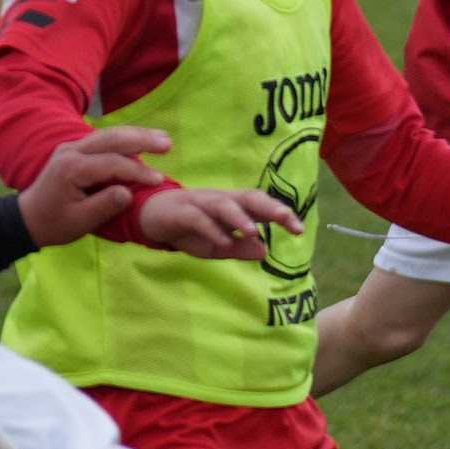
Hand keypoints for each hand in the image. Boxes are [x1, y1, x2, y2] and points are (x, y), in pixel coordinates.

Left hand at [15, 122, 168, 247]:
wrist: (29, 217)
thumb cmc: (55, 223)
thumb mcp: (80, 222)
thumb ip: (104, 206)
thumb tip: (129, 193)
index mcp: (71, 169)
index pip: (111, 164)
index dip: (137, 172)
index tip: (159, 181)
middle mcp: (70, 151)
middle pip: (111, 138)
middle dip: (141, 139)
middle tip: (168, 143)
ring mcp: (72, 147)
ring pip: (108, 134)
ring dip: (136, 134)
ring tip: (162, 138)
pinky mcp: (75, 149)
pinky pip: (103, 139)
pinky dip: (125, 139)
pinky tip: (143, 141)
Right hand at [128, 183, 297, 258]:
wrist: (150, 217)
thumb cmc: (189, 230)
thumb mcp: (216, 246)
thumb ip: (239, 248)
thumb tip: (265, 251)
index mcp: (233, 206)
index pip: (261, 205)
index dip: (281, 213)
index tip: (299, 230)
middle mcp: (220, 200)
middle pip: (247, 197)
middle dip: (269, 206)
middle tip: (287, 220)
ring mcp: (199, 203)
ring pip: (223, 204)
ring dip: (240, 217)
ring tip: (254, 231)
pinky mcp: (180, 211)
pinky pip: (197, 218)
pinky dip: (211, 229)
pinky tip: (222, 242)